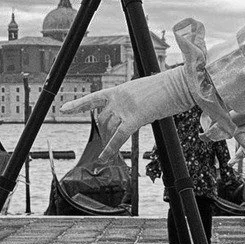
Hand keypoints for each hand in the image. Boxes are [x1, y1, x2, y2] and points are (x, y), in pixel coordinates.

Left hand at [57, 66, 198, 153]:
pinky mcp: (136, 118)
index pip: (95, 98)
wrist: (180, 85)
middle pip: (103, 119)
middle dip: (105, 131)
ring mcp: (126, 108)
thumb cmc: (168, 87)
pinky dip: (110, 149)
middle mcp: (120, 98)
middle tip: (110, 140)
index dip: (78, 104)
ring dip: (109, 139)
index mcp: (121, 89)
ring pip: (110, 127)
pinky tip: (103, 159)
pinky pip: (119, 137)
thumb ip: (132, 102)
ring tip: (112, 147)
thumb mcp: (144, 91)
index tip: (64, 108)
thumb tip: (131, 113)